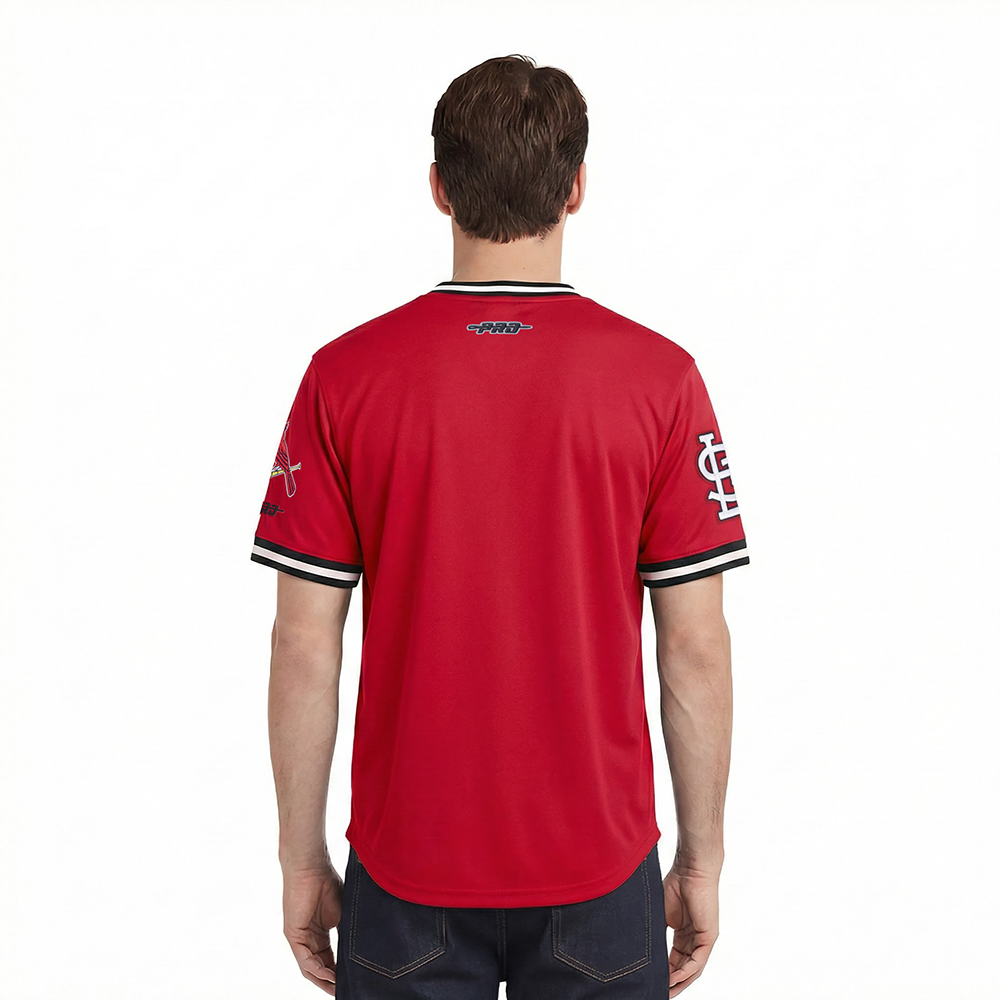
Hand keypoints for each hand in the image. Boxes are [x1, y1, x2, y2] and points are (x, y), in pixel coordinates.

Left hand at [282, 862, 343, 994]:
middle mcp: (307, 939)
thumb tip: (364, 947)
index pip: (329, 961)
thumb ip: (347, 930)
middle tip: (347, 990)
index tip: (354, 981)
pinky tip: (329, 975)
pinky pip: (304, 959)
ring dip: (325, 980)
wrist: (312, 866)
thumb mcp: (343, 912)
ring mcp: (299, 938)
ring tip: (339, 989)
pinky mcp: (293, 935)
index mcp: (319, 934)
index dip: (339, 973)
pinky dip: (317, 969)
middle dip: (332, 982)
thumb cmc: (327, 882)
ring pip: (311, 968)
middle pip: (319, 969)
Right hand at [662, 861, 719, 996]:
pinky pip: (698, 961)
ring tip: (665, 990)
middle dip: (671, 982)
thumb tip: (640, 946)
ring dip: (679, 982)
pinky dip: (686, 972)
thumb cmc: (675, 884)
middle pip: (684, 967)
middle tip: (658, 991)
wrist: (690, 869)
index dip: (664, 972)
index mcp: (684, 932)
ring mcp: (703, 938)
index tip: (652, 980)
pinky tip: (674, 978)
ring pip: (692, 968)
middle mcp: (695, 938)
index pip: (675, 959)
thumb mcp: (661, 913)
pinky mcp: (709, 936)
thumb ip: (656, 931)